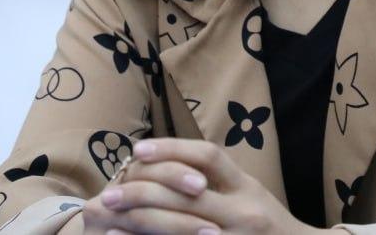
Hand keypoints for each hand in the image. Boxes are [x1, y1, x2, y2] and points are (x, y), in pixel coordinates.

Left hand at [82, 137, 318, 234]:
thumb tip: (167, 163)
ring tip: (109, 220)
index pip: (208, 156)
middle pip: (186, 195)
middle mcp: (243, 212)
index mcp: (246, 187)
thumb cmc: (266, 224)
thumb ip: (217, 178)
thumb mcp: (249, 192)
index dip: (172, 149)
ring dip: (140, 223)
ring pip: (180, 228)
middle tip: (109, 194)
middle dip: (143, 192)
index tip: (138, 152)